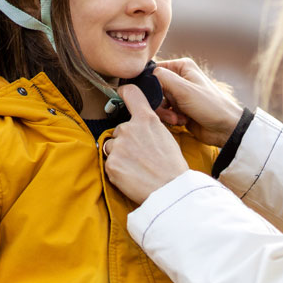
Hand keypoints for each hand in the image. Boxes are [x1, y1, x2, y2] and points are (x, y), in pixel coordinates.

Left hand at [104, 84, 188, 203]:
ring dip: (120, 155)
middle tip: (141, 157)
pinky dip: (118, 170)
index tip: (121, 94)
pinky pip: (110, 163)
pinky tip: (132, 176)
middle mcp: (129, 128)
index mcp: (147, 119)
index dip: (124, 92)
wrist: (171, 190)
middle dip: (126, 141)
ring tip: (137, 168)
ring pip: (112, 146)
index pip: (130, 93)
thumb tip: (141, 127)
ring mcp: (118, 146)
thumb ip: (150, 127)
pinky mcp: (111, 163)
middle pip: (120, 129)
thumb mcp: (166, 137)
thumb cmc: (173, 167)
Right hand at [154, 58, 243, 146]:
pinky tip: (182, 122)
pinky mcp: (179, 109)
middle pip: (154, 88)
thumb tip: (146, 74)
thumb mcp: (184, 89)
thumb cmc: (210, 106)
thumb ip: (162, 78)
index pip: (154, 70)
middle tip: (169, 111)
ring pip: (158, 103)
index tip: (152, 95)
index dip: (150, 84)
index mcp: (182, 67)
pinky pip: (165, 113)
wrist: (224, 128)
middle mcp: (179, 79)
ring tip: (178, 119)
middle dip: (159, 103)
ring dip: (165, 113)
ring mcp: (179, 95)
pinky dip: (171, 119)